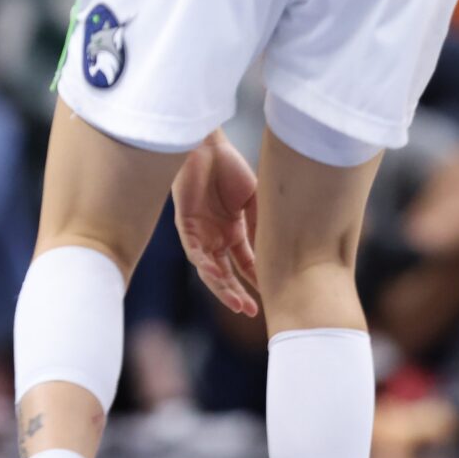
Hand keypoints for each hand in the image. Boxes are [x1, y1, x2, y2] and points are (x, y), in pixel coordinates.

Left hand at [172, 131, 260, 316]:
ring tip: (237, 304)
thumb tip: (273, 253)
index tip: (269, 296)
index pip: (245, 264)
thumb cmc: (230, 167)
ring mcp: (200, 233)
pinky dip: (204, 264)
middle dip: (237, 294)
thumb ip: (260, 225)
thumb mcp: (254, 201)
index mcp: (233, 231)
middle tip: (251, 311)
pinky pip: (193, 251)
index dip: (256, 280)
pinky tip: (214, 274)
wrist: (209, 146)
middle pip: (226, 273)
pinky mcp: (185, 226)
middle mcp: (215, 237)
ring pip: (209, 269)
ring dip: (222, 287)